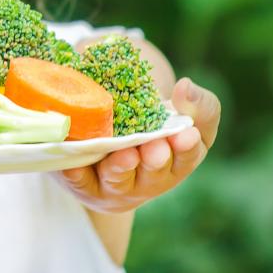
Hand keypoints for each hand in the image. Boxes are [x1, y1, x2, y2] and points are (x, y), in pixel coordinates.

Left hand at [57, 78, 220, 212]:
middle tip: (154, 147)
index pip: (187, 157)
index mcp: (176, 162)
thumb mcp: (182, 114)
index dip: (186, 147)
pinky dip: (78, 175)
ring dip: (121, 168)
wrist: (112, 140)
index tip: (187, 134)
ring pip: (118, 180)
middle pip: (153, 174)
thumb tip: (185, 86)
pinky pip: (81, 183)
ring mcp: (117, 186)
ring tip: (124, 155)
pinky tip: (75, 166)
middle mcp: (148, 180)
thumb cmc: (154, 127)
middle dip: (154, 160)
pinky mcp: (86, 186)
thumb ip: (197, 103)